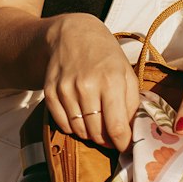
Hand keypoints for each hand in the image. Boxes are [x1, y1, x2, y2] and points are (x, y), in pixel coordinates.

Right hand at [42, 14, 138, 151]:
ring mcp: (66, 89)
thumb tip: (132, 133)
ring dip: (90, 134)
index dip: (122, 143)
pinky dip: (73, 127)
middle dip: (107, 140)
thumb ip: (132, 104)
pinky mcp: (50, 92)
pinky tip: (81, 118)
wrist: (72, 34)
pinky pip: (62, 124)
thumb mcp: (126, 73)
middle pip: (97, 133)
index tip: (125, 147)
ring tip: (97, 124)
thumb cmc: (105, 56)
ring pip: (79, 131)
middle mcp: (87, 86)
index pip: (116, 127)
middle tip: (111, 136)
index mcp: (111, 81)